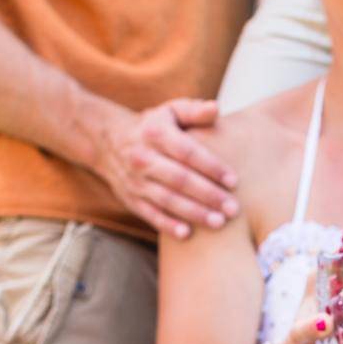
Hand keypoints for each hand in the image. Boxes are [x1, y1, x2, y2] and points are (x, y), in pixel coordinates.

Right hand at [93, 98, 238, 239]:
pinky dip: (167, 225)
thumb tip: (215, 109)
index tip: (234, 181)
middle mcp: (143, 157)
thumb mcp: (171, 111)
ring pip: (167, 199)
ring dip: (193, 213)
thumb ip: (194, 111)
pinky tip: (187, 235)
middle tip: (233, 209)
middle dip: (208, 195)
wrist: (107, 140)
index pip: (187, 152)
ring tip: (219, 223)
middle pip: (179, 179)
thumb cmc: (153, 126)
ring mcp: (134, 180)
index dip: (211, 167)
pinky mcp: (130, 198)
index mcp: (156, 133)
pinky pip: (149, 214)